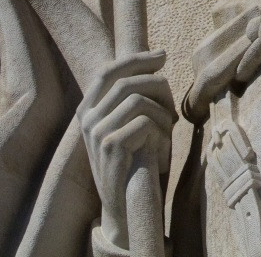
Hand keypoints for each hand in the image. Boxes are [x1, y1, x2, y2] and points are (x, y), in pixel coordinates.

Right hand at [79, 50, 176, 250]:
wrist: (125, 206)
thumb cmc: (135, 160)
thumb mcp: (129, 123)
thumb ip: (134, 95)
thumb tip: (158, 57)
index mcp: (88, 109)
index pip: (108, 70)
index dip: (136, 59)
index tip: (162, 55)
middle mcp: (87, 119)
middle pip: (129, 82)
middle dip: (159, 89)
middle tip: (173, 110)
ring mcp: (96, 133)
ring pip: (139, 100)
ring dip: (163, 114)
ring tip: (167, 134)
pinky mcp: (110, 147)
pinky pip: (144, 121)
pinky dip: (160, 132)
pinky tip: (162, 151)